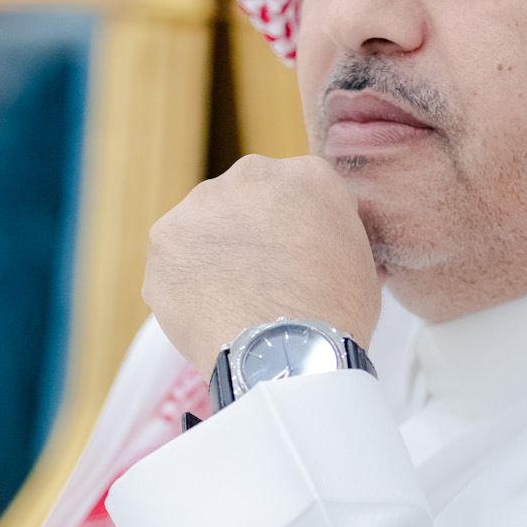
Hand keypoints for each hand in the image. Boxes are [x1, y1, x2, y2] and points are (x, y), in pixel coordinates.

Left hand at [142, 153, 381, 377]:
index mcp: (307, 176)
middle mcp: (250, 175)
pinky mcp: (164, 240)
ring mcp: (201, 205)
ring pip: (202, 226)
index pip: (293, 191)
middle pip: (242, 200)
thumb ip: (333, 233)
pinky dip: (184, 283)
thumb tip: (325, 243)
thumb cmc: (334, 314)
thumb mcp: (362, 261)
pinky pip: (174, 260)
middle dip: (245, 233)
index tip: (290, 256)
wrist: (286, 352)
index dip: (290, 227)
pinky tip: (206, 311)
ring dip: (211, 254)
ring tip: (229, 300)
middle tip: (257, 279)